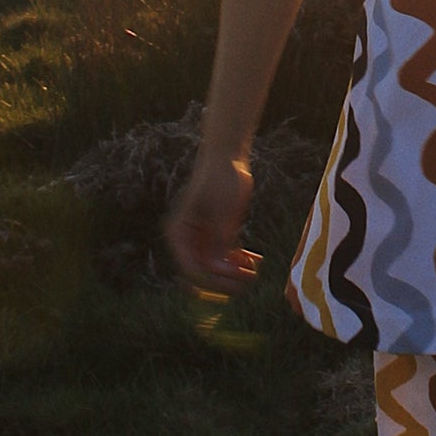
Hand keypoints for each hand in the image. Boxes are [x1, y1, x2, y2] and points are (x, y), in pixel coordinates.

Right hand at [164, 150, 261, 291]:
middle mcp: (187, 240)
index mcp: (180, 233)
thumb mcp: (224, 209)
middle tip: (249, 279)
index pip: (192, 269)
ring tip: (255, 270)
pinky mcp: (214, 234)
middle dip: (226, 280)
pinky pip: (223, 257)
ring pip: (215, 268)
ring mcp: (201, 238)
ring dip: (233, 274)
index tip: (236, 277)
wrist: (227, 154)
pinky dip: (237, 262)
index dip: (214, 279)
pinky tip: (254, 259)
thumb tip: (218, 268)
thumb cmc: (222, 176)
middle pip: (203, 273)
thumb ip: (220, 238)